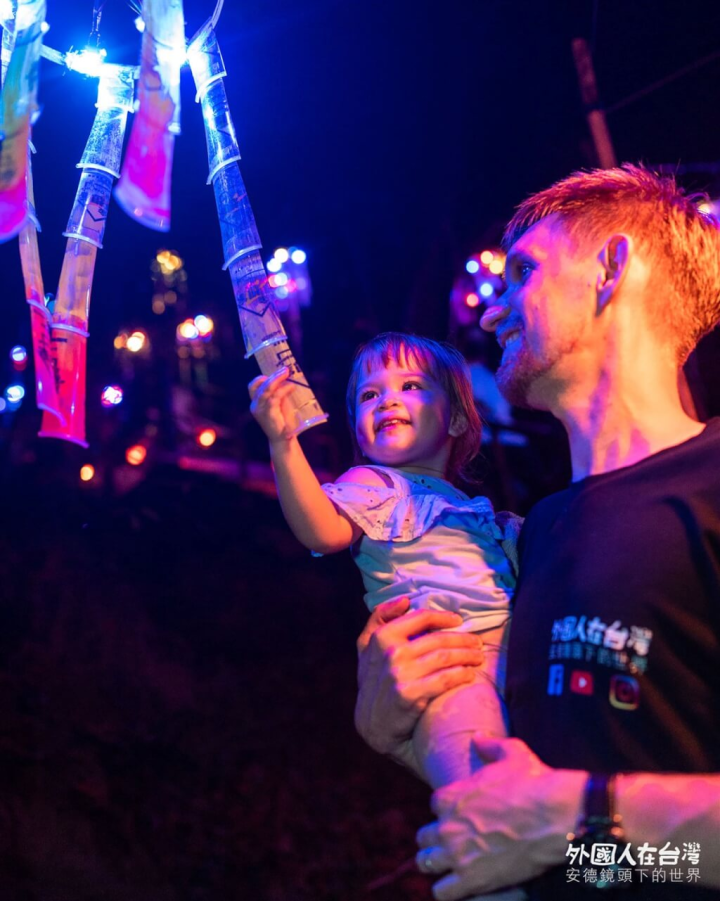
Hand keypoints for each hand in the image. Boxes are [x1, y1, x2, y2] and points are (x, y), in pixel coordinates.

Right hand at [248, 367, 294, 443]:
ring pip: (266, 390)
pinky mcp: (268, 414)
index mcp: (256, 403)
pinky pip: (274, 398)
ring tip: (287, 373)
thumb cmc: (283, 420)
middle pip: (260, 386)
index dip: (261, 378)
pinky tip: (291, 387)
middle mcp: (255, 406)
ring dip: (277, 379)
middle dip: (273, 376)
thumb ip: (279, 392)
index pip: (252, 387)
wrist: (283, 439)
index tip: (273, 373)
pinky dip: (283, 390)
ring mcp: (260, 410)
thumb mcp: (279, 403)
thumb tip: (286, 377)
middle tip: (285, 369)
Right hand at [355, 598, 484, 775]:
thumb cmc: (374, 682)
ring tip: (478, 657)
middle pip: (438, 639)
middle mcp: (391, 653)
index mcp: (381, 637)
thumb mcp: (367, 648)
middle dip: (463, 639)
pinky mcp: (410, 695)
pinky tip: (470, 675)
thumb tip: (405, 600)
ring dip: (467, 656)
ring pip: (444, 657)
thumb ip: (379, 619)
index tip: (459, 620)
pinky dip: (461, 675)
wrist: (371, 725)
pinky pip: (444, 679)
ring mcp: (400, 674)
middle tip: (477, 643)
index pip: (420, 617)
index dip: (443, 617)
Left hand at [415, 737, 585, 898]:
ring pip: (426, 863)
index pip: (434, 804)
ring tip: (451, 867)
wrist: (555, 816)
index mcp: (452, 796)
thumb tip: (478, 738)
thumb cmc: (534, 782)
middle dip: (436, 839)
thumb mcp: (512, 753)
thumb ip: (490, 745)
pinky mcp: (471, 880)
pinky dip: (448, 890)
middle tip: (454, 843)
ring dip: (436, 864)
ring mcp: (457, 854)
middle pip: (424, 836)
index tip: (460, 815)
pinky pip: (442, 892)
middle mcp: (448, 825)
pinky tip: (461, 886)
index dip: (447, 810)